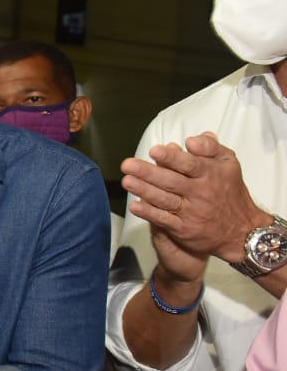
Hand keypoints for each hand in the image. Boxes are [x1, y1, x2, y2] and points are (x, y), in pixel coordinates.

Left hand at [121, 133, 268, 271]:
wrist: (242, 231)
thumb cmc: (230, 191)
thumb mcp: (229, 164)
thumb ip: (211, 148)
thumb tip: (191, 140)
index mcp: (210, 174)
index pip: (189, 164)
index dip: (171, 158)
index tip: (154, 150)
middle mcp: (200, 193)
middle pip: (172, 181)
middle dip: (148, 173)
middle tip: (128, 165)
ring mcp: (191, 212)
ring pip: (165, 199)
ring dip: (144, 190)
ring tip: (127, 181)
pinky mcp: (184, 229)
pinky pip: (164, 220)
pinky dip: (149, 213)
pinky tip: (135, 206)